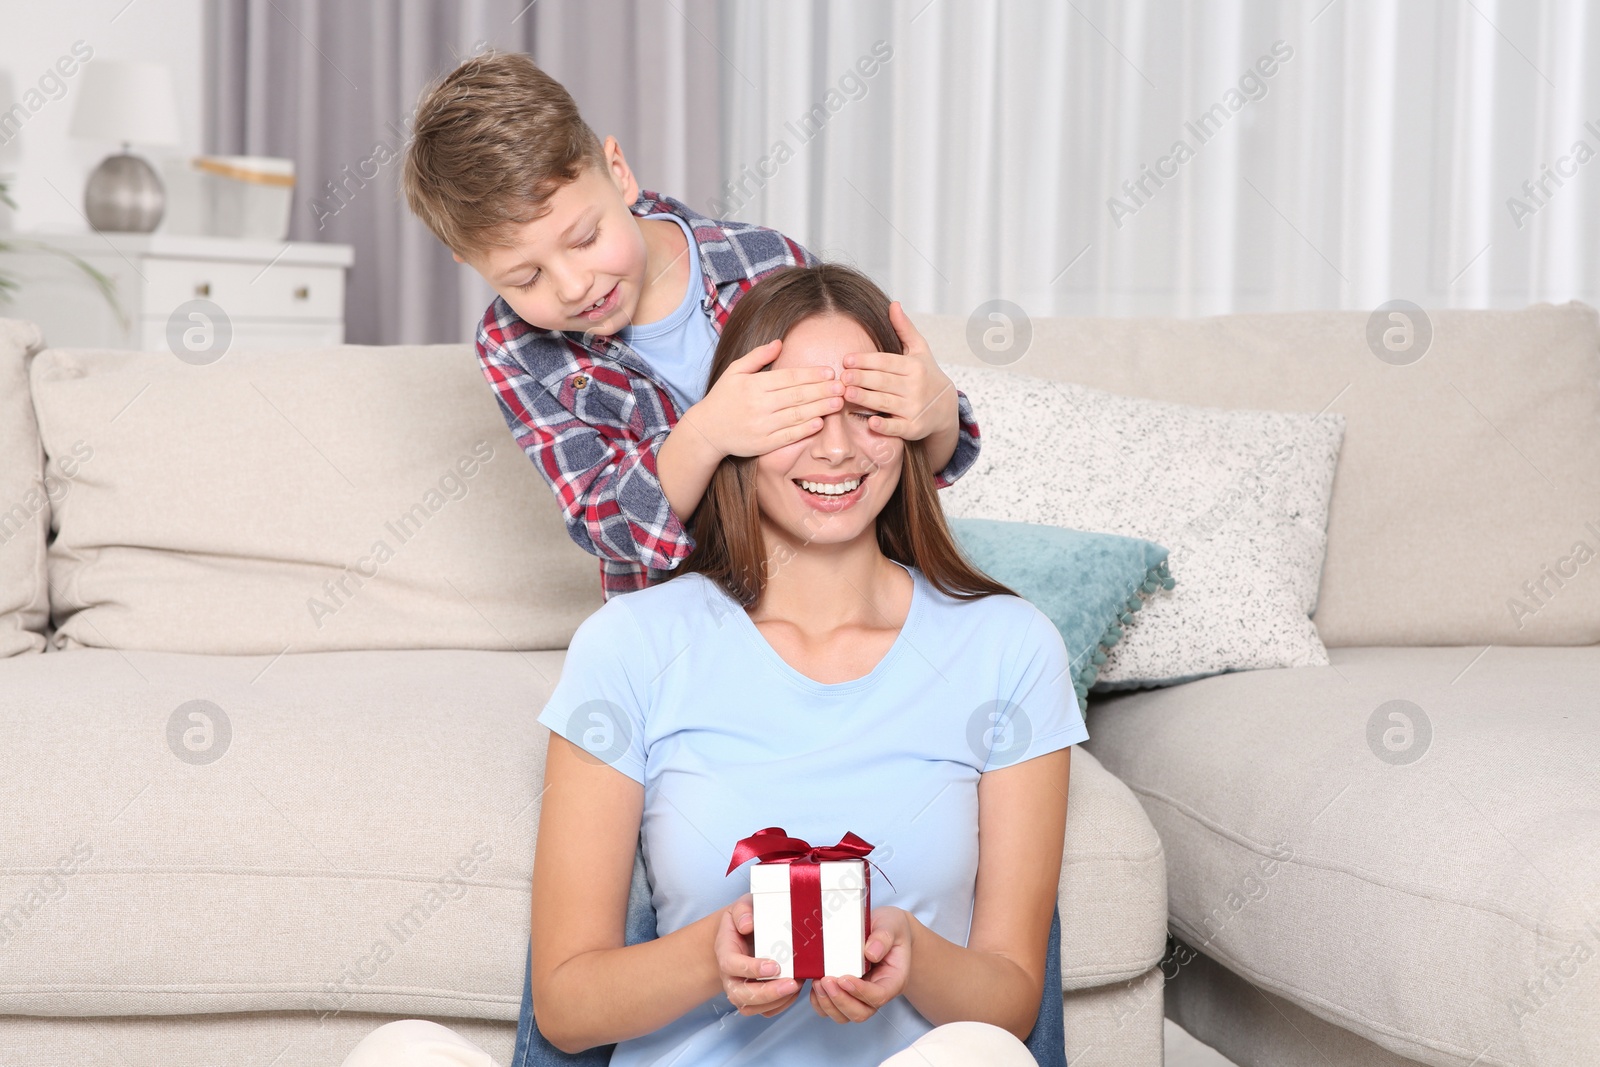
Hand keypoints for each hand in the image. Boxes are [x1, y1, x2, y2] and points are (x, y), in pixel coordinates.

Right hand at [682, 339, 843, 458]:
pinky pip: (788, 436)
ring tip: (838, 402)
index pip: (789, 378)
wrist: (707, 430)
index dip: (811, 375)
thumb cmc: (723, 398)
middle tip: (842, 386)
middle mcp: (759, 405)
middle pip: (797, 396)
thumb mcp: (734, 371)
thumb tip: (779, 342)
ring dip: (820, 408)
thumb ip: (757, 357)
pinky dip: (805, 429)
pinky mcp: (763, 444)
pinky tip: (820, 422)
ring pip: (796, 415)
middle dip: (822, 390)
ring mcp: (762, 425)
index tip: (830, 372)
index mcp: (754, 385)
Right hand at [714, 892, 803, 1017]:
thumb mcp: (743, 906)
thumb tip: (748, 924)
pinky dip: (781, 1005)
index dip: (751, 969)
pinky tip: (794, 991)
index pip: (731, 965)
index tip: (774, 966)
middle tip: (792, 984)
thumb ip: (743, 911)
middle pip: (740, 994)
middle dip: (767, 993)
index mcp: (725, 951)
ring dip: (776, 1001)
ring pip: (751, 1007)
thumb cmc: (746, 918)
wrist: (743, 932)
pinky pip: (764, 1011)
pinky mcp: (754, 998)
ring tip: (797, 985)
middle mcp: (729, 975)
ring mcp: (740, 988)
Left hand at [810, 906, 913, 1023]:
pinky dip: (820, 1003)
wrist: (885, 928)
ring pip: (844, 1015)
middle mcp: (877, 992)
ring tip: (818, 982)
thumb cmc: (890, 928)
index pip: (878, 996)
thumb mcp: (892, 925)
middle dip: (840, 1000)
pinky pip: (831, 1009)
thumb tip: (870, 954)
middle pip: (860, 1013)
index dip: (860, 992)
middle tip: (826, 980)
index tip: (844, 978)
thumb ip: (884, 937)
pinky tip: (815, 985)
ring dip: (828, 1003)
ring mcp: (860, 996)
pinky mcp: (845, 992)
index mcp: (893, 980)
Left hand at [840, 302, 956, 443]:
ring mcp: (915, 409)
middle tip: (842, 377)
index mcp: (914, 366)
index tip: (846, 359)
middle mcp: (915, 387)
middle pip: (883, 382)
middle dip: (862, 379)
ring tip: (846, 394)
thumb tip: (893, 304)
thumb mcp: (920, 350)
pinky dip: (885, 427)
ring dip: (865, 399)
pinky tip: (871, 422)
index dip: (866, 360)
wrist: (945, 408)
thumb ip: (904, 328)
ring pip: (886, 403)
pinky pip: (898, 428)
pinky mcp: (914, 428)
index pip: (886, 362)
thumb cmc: (926, 375)